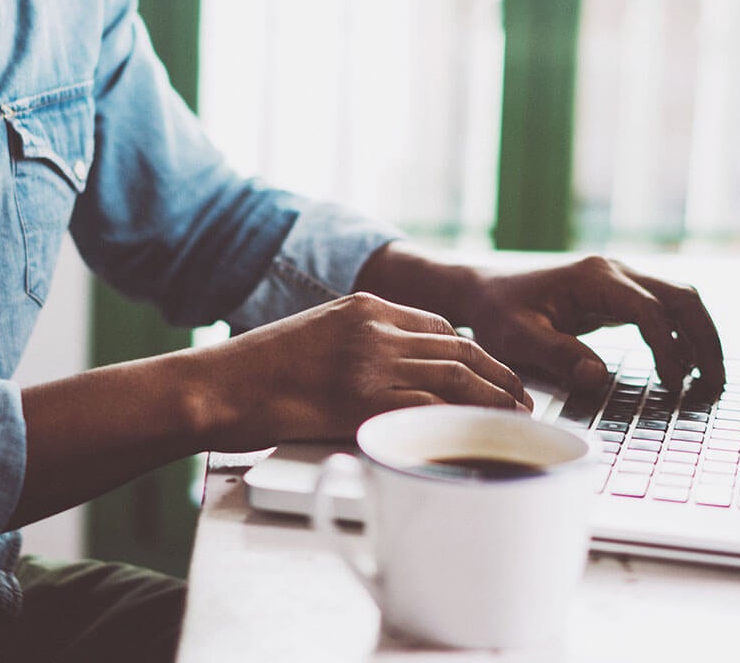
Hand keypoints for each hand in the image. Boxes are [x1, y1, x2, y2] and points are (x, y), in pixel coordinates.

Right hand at [191, 292, 530, 449]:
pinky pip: (428, 409)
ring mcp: (371, 363)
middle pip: (459, 350)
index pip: (440, 327)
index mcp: (365, 306)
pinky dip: (461, 421)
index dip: (474, 353)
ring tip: (515, 418)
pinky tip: (478, 434)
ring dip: (493, 399)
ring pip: (455, 378)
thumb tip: (401, 369)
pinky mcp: (362, 401)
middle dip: (499, 375)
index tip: (492, 372)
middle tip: (522, 398)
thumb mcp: (318, 333)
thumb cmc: (257, 369)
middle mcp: (375, 328)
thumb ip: (361, 342)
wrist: (217, 386)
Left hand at [460, 256, 724, 393]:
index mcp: (595, 278)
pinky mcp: (618, 296)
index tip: (675, 386)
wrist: (483, 291)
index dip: (668, 350)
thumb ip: (558, 355)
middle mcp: (615, 272)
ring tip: (710, 381)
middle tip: (716, 384)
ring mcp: (620, 281)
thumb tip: (599, 378)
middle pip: (682, 297)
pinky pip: (663, 312)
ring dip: (700, 338)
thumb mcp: (517, 337)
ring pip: (680, 301)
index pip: (650, 311)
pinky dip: (681, 337)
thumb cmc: (497, 313)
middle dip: (705, 340)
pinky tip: (684, 369)